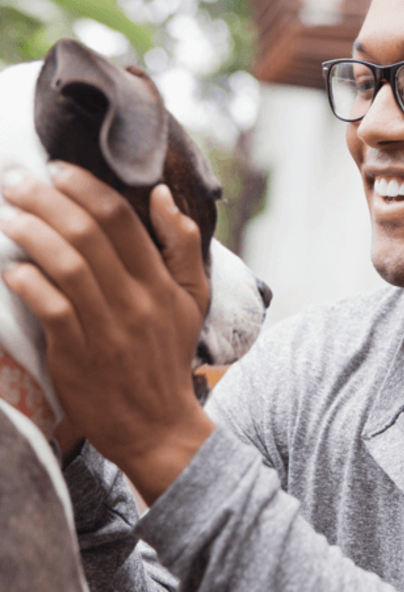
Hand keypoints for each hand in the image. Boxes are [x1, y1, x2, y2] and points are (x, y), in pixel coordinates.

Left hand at [0, 163, 215, 503]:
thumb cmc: (169, 355)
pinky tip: (11, 269)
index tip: (57, 170)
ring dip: (31, 234)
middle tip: (16, 181)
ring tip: (7, 216)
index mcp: (161, 281)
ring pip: (67, 266)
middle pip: (89, 234)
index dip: (85, 188)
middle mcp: (136, 299)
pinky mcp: (79, 355)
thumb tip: (161, 195)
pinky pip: (51, 309)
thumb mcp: (193, 298)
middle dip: (47, 200)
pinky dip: (28, 284)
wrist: (159, 424)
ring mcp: (108, 328)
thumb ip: (183, 245)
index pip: (122, 220)